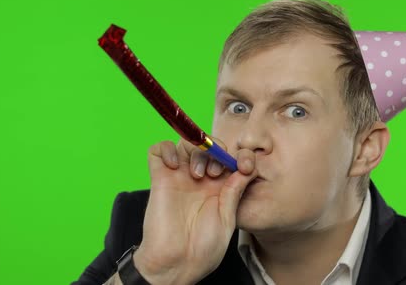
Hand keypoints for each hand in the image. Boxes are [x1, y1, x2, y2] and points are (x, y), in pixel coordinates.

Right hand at [133, 137, 257, 284]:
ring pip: (186, 142)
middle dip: (217, 151)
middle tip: (216, 173)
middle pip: (209, 145)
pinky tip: (175, 166)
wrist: (177, 263)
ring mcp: (179, 177)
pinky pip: (158, 150)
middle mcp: (200, 178)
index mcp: (219, 187)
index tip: (246, 166)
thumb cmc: (203, 248)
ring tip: (198, 175)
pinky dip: (167, 149)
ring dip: (195, 150)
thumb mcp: (228, 218)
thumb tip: (247, 168)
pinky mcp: (159, 178)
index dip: (241, 155)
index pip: (230, 157)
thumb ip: (235, 191)